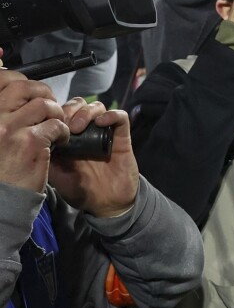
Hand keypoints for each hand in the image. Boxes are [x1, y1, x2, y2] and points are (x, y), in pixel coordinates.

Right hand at [0, 72, 68, 194]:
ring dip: (55, 113)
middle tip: (49, 103)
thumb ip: (2, 116)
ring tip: (56, 125)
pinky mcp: (30, 142)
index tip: (29, 90)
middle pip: (23, 87)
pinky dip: (63, 130)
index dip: (18, 81)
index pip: (1, 82)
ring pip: (43, 104)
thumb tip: (13, 98)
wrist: (0, 198)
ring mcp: (10, 129)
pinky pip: (56, 125)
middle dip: (42, 91)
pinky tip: (60, 140)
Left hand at [48, 102, 138, 218]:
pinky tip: (102, 123)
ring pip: (96, 106)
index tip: (47, 122)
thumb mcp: (54, 173)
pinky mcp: (121, 136)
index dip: (53, 111)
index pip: (60, 111)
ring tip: (78, 126)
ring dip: (86, 111)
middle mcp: (85, 131)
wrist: (107, 203)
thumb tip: (36, 135)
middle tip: (62, 123)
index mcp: (66, 137)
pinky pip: (120, 116)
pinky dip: (111, 115)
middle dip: (68, 109)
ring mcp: (104, 132)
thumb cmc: (80, 190)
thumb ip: (45, 155)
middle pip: (77, 104)